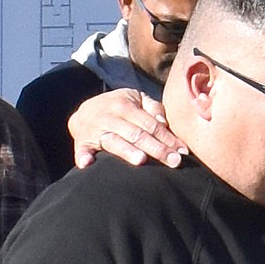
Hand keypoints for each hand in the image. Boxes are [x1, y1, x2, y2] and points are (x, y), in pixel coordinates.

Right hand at [69, 90, 186, 170]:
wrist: (85, 111)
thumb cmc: (119, 108)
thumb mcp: (136, 99)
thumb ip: (153, 108)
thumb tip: (163, 123)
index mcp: (124, 104)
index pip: (151, 124)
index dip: (168, 138)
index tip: (182, 151)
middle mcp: (109, 116)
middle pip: (136, 134)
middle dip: (157, 148)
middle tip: (174, 162)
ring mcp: (94, 130)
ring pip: (114, 142)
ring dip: (126, 151)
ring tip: (141, 160)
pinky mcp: (82, 142)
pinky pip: (82, 150)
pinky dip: (83, 156)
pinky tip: (88, 164)